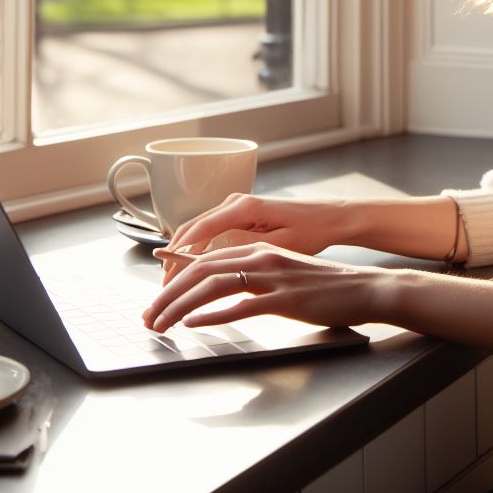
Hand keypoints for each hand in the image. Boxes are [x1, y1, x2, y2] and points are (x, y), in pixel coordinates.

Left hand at [142, 242, 387, 332]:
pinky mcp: (286, 299)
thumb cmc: (323, 286)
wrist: (362, 289)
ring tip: (161, 324)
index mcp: (258, 251)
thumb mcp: (282, 274)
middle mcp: (261, 258)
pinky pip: (242, 305)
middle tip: (148, 316)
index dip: (174, 279)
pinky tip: (195, 325)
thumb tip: (221, 294)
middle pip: (201, 270)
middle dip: (167, 294)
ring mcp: (273, 277)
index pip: (205, 260)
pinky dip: (213, 316)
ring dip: (181, 306)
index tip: (155, 300)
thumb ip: (252, 280)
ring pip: (214, 286)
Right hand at [158, 194, 350, 284]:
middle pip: (192, 230)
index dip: (178, 256)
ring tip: (171, 283)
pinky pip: (210, 232)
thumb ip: (242, 247)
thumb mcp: (278, 244)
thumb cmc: (311, 230)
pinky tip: (190, 270)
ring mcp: (236, 207)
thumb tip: (209, 255)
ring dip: (183, 256)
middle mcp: (235, 202)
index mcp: (243, 207)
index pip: (198, 230)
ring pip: (198, 231)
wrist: (330, 218)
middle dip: (173, 259)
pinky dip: (196, 250)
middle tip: (162, 290)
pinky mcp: (240, 215)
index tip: (165, 279)